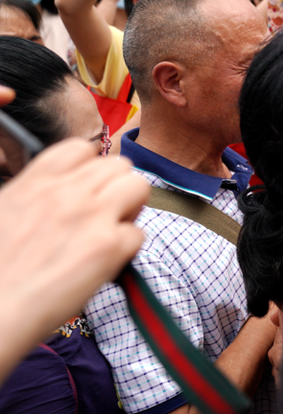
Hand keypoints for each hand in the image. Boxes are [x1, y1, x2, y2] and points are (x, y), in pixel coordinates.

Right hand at [0, 136, 148, 377]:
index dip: (91, 168)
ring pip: (139, 186)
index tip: (85, 190)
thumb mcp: (4, 211)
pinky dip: (127, 250)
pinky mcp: (107, 248)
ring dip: (132, 208)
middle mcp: (66, 191)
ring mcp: (90, 216)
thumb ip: (33, 196)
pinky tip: (104, 265)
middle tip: (103, 216)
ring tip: (111, 233)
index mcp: (36, 180)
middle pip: (120, 166)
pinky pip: (139, 234)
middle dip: (117, 188)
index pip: (81, 148)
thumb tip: (55, 197)